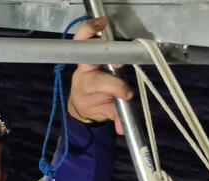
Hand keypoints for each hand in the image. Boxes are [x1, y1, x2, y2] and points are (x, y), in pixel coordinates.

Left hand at [67, 17, 133, 134]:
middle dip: (99, 55)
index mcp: (87, 87)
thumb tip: (122, 129)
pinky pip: (87, 37)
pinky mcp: (88, 51)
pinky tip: (102, 22)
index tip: (127, 93)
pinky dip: (93, 28)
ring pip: (83, 44)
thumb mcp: (104, 114)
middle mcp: (84, 71)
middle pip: (86, 58)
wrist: (82, 102)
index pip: (101, 83)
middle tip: (115, 54)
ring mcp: (85, 60)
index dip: (114, 87)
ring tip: (103, 25)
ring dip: (91, 33)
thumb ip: (115, 118)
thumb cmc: (95, 105)